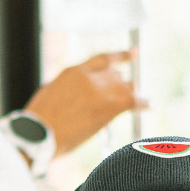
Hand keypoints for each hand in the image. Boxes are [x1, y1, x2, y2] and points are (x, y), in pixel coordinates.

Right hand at [23, 50, 142, 154]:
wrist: (39, 136)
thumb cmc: (38, 123)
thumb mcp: (51, 95)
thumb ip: (69, 89)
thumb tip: (80, 95)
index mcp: (73, 72)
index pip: (103, 59)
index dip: (120, 56)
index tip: (134, 54)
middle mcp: (90, 77)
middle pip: (116, 76)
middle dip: (120, 84)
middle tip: (126, 92)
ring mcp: (100, 90)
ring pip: (125, 88)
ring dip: (129, 95)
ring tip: (137, 101)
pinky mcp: (108, 106)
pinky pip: (134, 101)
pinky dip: (144, 103)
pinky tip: (151, 105)